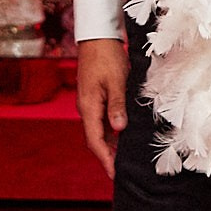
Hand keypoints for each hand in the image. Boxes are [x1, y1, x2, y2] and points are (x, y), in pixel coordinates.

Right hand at [76, 38, 128, 178]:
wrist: (97, 36)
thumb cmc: (106, 56)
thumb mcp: (116, 81)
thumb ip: (117, 106)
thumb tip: (119, 129)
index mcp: (89, 107)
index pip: (95, 141)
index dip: (105, 159)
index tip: (115, 174)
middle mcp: (86, 108)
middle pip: (95, 139)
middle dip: (107, 156)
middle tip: (121, 170)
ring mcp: (90, 103)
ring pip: (98, 130)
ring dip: (109, 144)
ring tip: (124, 157)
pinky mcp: (95, 97)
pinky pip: (101, 120)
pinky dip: (110, 131)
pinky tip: (122, 134)